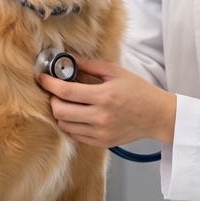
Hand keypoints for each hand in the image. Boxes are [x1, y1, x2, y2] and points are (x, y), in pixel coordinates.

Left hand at [39, 56, 176, 147]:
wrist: (157, 115)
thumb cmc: (138, 91)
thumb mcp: (116, 73)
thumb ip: (90, 65)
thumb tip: (67, 57)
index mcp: (104, 96)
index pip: (66, 92)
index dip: (49, 84)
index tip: (42, 78)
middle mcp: (100, 116)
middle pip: (60, 111)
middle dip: (52, 99)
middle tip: (55, 91)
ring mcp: (100, 132)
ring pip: (64, 125)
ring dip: (60, 113)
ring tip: (66, 103)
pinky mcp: (101, 142)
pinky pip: (75, 135)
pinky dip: (70, 125)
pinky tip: (75, 115)